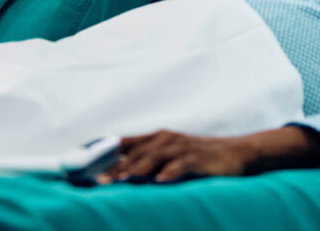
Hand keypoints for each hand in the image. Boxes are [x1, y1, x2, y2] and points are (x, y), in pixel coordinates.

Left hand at [98, 130, 251, 183]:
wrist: (238, 152)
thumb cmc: (201, 157)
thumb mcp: (172, 156)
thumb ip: (148, 161)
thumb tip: (118, 173)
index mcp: (158, 138)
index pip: (125, 142)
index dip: (103, 150)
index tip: (82, 160)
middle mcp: (167, 139)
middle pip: (136, 151)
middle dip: (116, 165)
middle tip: (99, 180)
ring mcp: (183, 147)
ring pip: (155, 156)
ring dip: (137, 168)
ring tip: (123, 180)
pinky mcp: (198, 157)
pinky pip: (181, 164)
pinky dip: (170, 171)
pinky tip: (160, 180)